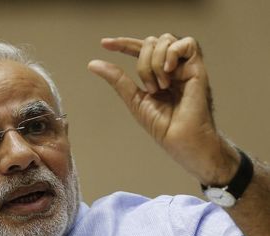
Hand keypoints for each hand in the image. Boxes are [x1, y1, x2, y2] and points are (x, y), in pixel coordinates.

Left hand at [88, 33, 238, 185]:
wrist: (180, 140)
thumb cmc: (162, 125)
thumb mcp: (133, 98)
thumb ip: (117, 78)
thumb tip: (93, 64)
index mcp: (157, 74)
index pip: (139, 50)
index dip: (122, 43)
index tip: (104, 44)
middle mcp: (171, 67)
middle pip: (151, 42)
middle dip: (142, 62)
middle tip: (150, 88)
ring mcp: (185, 67)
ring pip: (165, 40)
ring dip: (155, 63)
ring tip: (161, 86)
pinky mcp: (198, 69)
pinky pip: (188, 43)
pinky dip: (172, 53)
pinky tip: (168, 71)